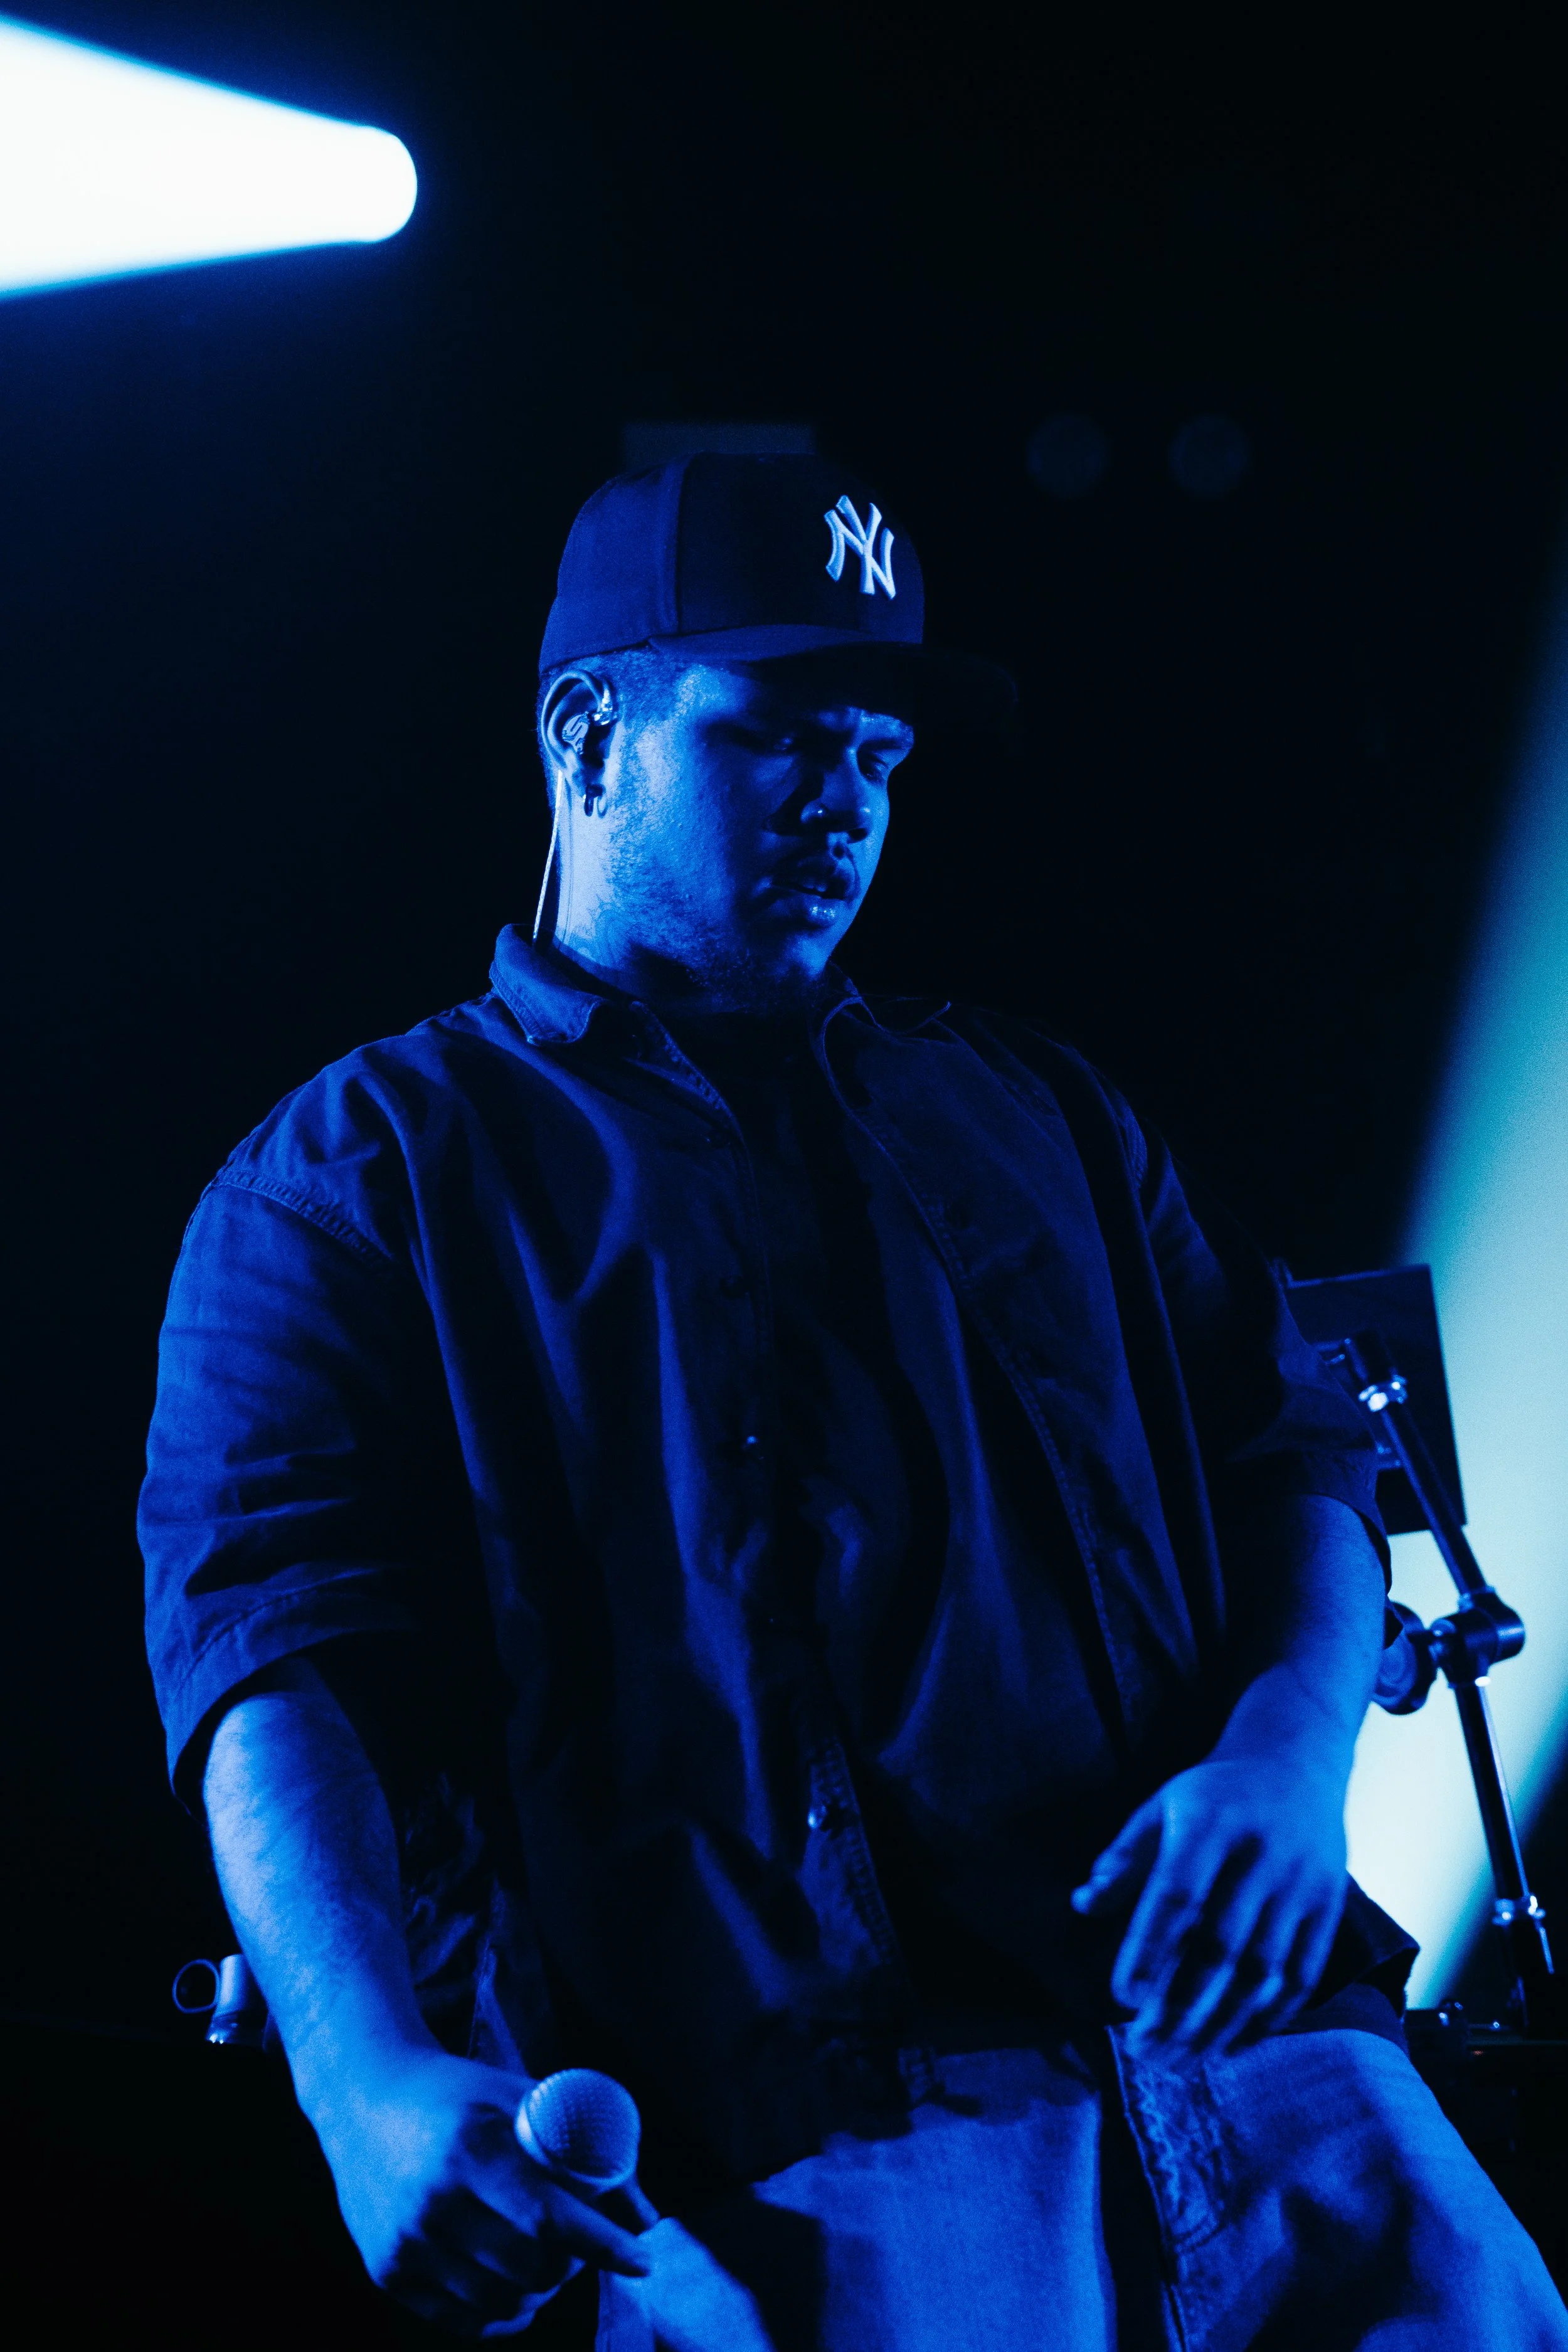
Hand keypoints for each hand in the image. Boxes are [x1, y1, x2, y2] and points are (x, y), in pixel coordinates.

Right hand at [306, 2044, 650, 2337]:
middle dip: (572, 2267)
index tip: (642, 2258)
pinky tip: (515, 2294)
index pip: (551, 2218)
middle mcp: (434, 2202)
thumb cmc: (458, 2095)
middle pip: (530, 2268)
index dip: (604, 2245)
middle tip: (582, 2249)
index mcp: (472, 2149)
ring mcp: (405, 2243)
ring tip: (549, 2267)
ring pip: (498, 2304)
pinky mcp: (385, 2271)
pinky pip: (459, 2322)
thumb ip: (583, 2147)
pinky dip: (499, 2317)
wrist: (363, 2100)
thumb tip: (644, 2213)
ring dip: (540, 2294)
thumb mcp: (520, 2098)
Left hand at [1071, 1751, 1348, 2058]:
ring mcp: (1300, 1884)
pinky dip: (1267, 2018)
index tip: (1123, 1997)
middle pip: (1220, 1946)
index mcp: (1210, 1822)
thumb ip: (1123, 1858)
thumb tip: (1082, 1906)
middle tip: (1144, 2049)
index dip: (1149, 1949)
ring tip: (1181, 2061)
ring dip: (1220, 2024)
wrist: (1296, 1761)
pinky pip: (1301, 1975)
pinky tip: (1231, 2046)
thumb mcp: (1162, 1806)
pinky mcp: (1328, 1907)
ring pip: (1261, 1971)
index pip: (1176, 1895)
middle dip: (1180, 2005)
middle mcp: (1260, 1855)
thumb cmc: (1214, 1794)